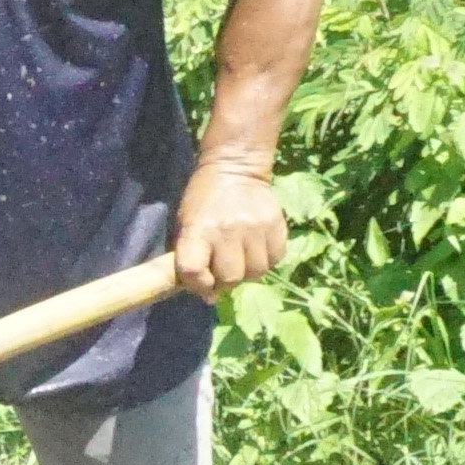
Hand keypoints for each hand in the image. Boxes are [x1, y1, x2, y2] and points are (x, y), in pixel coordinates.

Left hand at [172, 157, 288, 294]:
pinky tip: (256, 248)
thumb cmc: (203, 200)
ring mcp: (255, 228)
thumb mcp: (187, 223)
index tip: (202, 282)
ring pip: (256, 272)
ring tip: (241, 258)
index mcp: (198, 230)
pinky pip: (275, 259)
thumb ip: (191, 258)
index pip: (194, 271)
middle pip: (231, 277)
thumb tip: (209, 297)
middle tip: (223, 271)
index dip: (197, 284)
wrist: (235, 167)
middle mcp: (228, 230)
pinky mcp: (277, 225)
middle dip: (225, 281)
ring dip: (247, 272)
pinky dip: (265, 260)